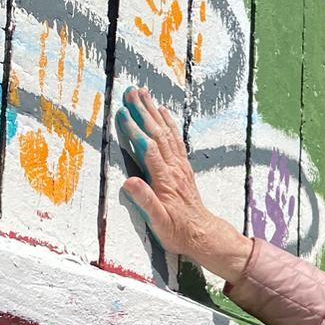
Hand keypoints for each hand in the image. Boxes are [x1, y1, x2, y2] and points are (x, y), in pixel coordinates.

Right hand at [114, 87, 250, 281]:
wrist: (202, 234)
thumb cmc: (177, 231)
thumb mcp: (159, 222)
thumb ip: (145, 201)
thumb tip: (129, 182)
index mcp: (165, 180)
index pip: (148, 149)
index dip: (135, 130)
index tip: (123, 112)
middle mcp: (174, 168)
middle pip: (158, 133)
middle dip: (143, 111)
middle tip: (131, 91)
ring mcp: (180, 165)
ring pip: (166, 132)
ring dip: (154, 111)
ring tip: (143, 93)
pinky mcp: (183, 166)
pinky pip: (175, 139)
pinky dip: (168, 122)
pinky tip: (163, 111)